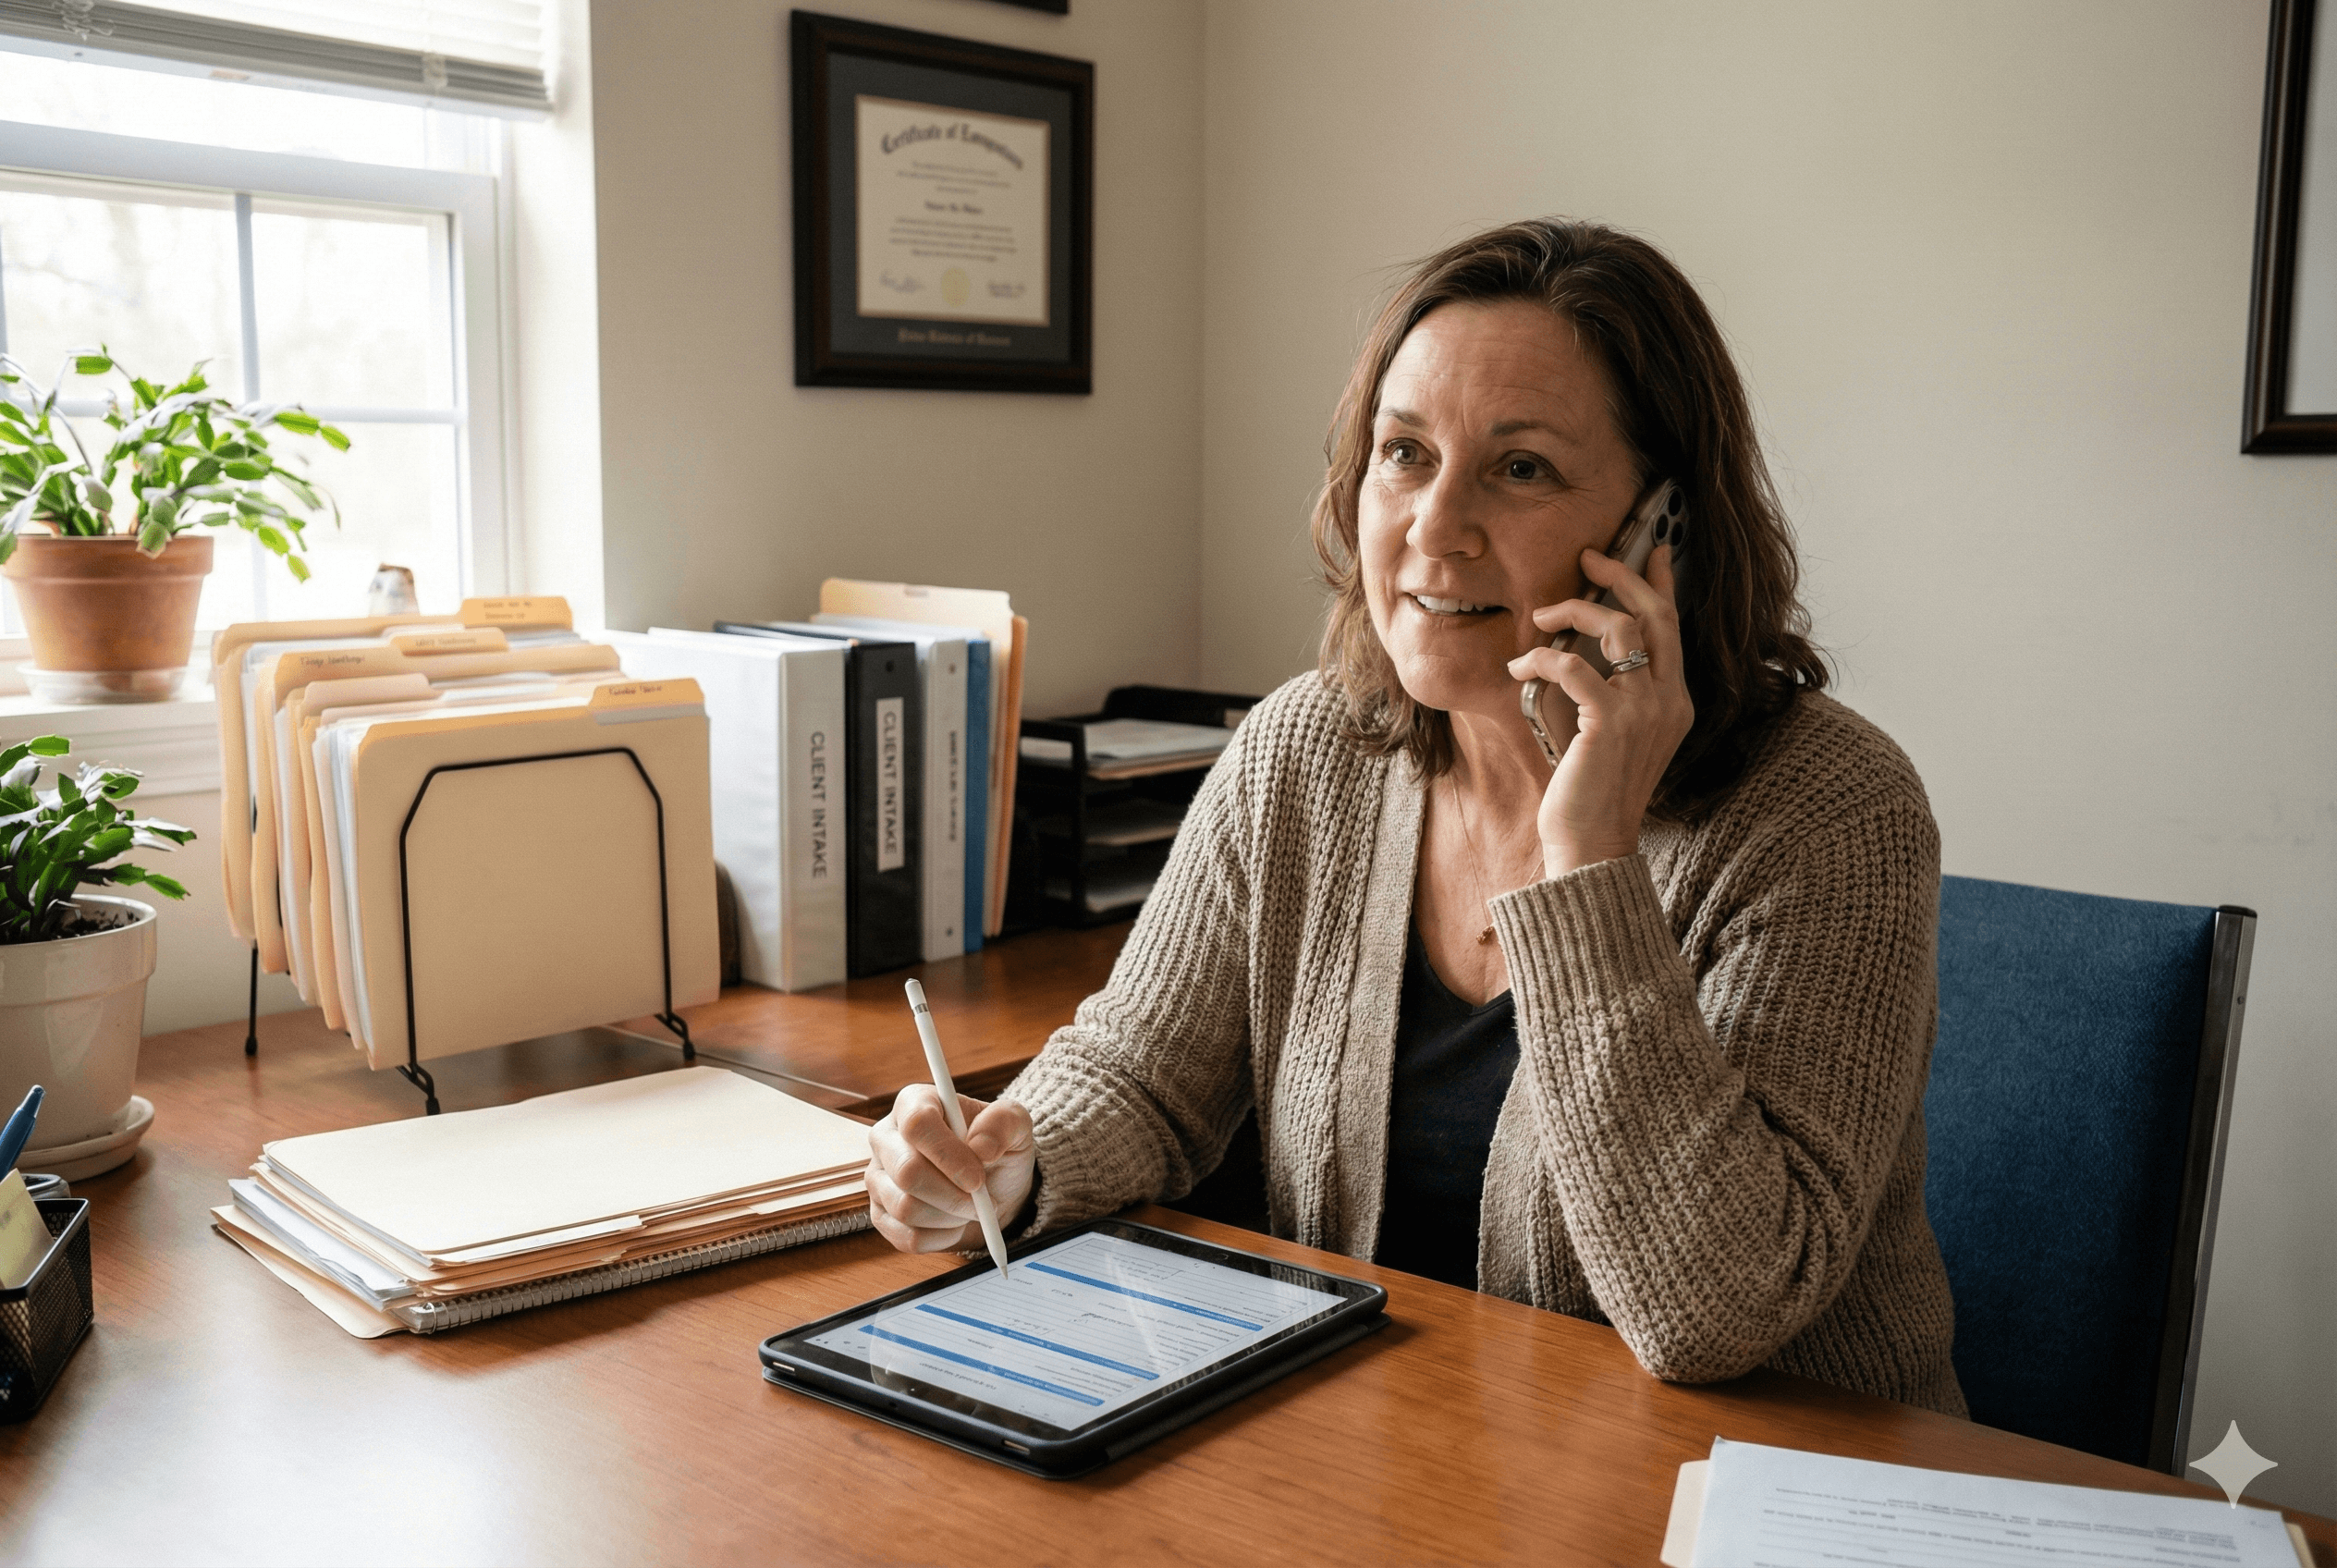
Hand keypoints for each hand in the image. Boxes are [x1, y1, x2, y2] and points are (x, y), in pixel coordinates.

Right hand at [867, 1085, 1035, 1253]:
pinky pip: (907, 1237)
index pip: (917, 1124)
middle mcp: (886, 1138)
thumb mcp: (1015, 1126)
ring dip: (950, 1216)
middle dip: (952, 1194)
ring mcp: (877, 1178)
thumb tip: (981, 1146)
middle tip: (981, 1201)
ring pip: (905, 1208)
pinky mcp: (880, 1215)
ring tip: (970, 1207)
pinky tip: (953, 1222)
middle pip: (907, 1171)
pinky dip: (941, 1237)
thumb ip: (1004, 1122)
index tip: (977, 1178)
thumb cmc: (998, 1150)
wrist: (993, 1190)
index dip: (948, 1155)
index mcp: (914, 1103)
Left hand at [1507, 543, 1694, 876]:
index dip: (1664, 584)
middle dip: (1622, 576)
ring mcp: (1644, 711)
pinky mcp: (1609, 722)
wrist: (1592, 844)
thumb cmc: (1591, 792)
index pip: (1674, 628)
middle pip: (1655, 614)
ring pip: (1619, 627)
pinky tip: (1520, 665)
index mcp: (1674, 703)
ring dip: (1575, 610)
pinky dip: (1541, 657)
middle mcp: (1668, 702)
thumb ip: (1610, 693)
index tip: (1657, 549)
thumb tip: (1577, 649)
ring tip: (1542, 616)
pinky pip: (1574, 665)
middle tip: (1590, 557)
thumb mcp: (1610, 735)